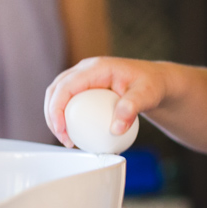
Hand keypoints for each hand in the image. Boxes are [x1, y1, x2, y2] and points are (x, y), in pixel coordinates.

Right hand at [43, 56, 167, 146]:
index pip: (66, 85)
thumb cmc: (151, 85)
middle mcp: (85, 69)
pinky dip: (65, 116)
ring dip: (55, 117)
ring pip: (57, 94)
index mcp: (96, 67)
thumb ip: (132, 108)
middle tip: (64, 139)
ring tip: (67, 140)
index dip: (57, 108)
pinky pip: (68, 100)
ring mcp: (83, 77)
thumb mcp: (147, 95)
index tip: (62, 131)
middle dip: (52, 115)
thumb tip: (116, 129)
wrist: (155, 81)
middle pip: (55, 89)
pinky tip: (74, 135)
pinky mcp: (84, 87)